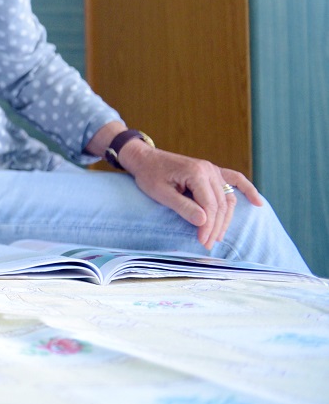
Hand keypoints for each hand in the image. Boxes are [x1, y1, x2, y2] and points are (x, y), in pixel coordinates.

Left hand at [121, 143, 262, 248]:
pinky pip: (235, 180)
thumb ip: (182, 207)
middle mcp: (209, 169)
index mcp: (196, 172)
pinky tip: (258, 203)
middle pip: (220, 204)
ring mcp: (213, 170)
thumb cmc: (150, 175)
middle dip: (215, 226)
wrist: (145, 159)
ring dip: (225, 218)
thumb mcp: (161, 193)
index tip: (202, 241)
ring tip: (217, 236)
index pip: (210, 206)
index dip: (208, 226)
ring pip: (227, 198)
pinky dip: (247, 190)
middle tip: (207, 244)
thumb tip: (204, 221)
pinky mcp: (212, 172)